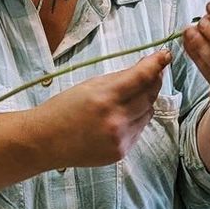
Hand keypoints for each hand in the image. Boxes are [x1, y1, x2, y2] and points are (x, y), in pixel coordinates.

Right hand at [29, 50, 170, 167]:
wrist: (45, 142)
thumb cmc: (63, 109)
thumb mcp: (89, 85)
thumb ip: (120, 78)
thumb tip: (147, 68)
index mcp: (105, 98)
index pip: (142, 77)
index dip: (156, 64)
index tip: (165, 56)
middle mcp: (116, 120)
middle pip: (150, 96)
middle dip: (153, 81)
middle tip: (152, 72)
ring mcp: (120, 139)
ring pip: (148, 113)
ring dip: (143, 102)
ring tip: (125, 99)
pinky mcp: (121, 152)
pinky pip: (138, 130)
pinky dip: (134, 120)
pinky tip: (117, 118)